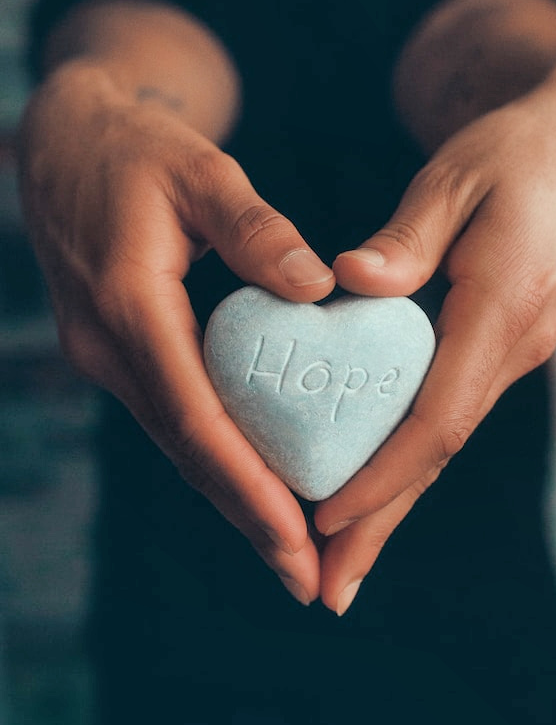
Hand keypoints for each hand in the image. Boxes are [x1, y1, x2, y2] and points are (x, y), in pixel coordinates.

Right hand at [18, 60, 334, 605]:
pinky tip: (255, 489)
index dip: (246, 483)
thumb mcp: (198, 170)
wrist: (68, 146)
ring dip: (235, 501)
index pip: (195, 416)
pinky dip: (219, 461)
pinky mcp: (124, 356)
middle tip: (305, 578)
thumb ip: (255, 228)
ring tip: (291, 555)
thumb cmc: (135, 150)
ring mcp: (111, 358)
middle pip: (189, 452)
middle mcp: (112, 349)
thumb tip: (318, 287)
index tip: (297, 536)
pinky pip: (177, 420)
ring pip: (182, 446)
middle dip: (248, 519)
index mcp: (130, 306)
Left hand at [316, 60, 555, 614]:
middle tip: (328, 590)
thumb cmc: (512, 151)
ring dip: (391, 505)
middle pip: (437, 454)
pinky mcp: (494, 349)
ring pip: (440, 446)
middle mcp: (510, 349)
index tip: (324, 517)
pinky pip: (444, 418)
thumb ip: (406, 238)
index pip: (437, 418)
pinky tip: (373, 489)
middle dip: (382, 524)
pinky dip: (405, 461)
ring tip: (340, 561)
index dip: (382, 475)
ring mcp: (508, 355)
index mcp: (502, 309)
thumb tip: (347, 282)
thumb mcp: (456, 177)